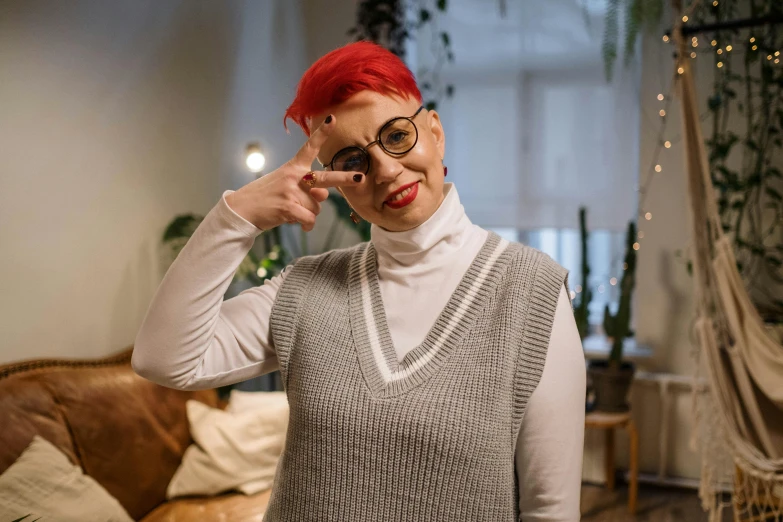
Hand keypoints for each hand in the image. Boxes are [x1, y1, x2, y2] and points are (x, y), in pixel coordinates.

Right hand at [225, 115, 363, 231]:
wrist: (241, 209)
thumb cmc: (266, 197)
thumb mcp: (285, 186)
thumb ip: (307, 187)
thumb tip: (324, 195)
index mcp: (293, 167)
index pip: (309, 147)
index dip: (322, 134)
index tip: (333, 119)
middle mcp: (294, 176)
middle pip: (325, 178)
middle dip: (345, 179)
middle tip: (360, 178)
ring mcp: (291, 191)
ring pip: (317, 208)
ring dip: (308, 213)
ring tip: (292, 211)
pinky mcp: (288, 207)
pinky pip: (309, 219)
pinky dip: (306, 225)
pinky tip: (298, 223)